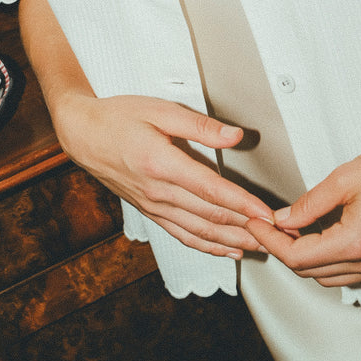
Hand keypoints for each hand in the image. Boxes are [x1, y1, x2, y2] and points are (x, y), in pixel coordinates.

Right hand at [54, 91, 273, 257]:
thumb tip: (234, 135)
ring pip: (200, 231)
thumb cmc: (119, 117)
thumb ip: (200, 125)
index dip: (243, 204)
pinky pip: (183, 235)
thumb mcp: (160, 110)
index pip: (212, 190)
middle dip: (248, 228)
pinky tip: (227, 250)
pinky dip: (208, 245)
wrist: (83, 135)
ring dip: (233, 241)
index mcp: (161, 163)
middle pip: (210, 216)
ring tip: (262, 247)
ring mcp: (153, 206)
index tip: (267, 213)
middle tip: (277, 234)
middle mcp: (158, 192)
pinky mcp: (151, 212)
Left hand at [246, 136, 360, 285]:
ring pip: (330, 275)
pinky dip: (329, 257)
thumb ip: (311, 202)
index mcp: (355, 244)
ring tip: (293, 226)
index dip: (270, 240)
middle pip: (310, 271)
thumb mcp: (346, 177)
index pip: (297, 256)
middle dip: (284, 249)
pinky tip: (324, 232)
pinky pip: (351, 272)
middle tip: (268, 223)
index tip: (255, 222)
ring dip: (307, 256)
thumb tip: (285, 217)